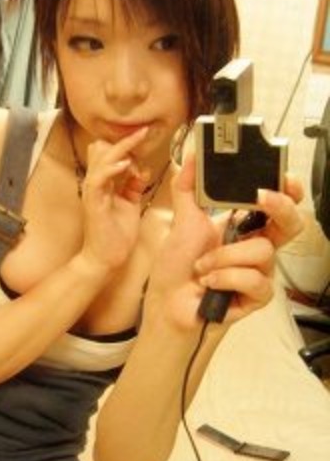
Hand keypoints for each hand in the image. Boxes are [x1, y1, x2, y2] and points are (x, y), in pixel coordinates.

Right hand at [79, 127, 148, 270]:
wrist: (105, 258)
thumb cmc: (116, 235)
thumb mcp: (130, 205)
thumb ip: (133, 187)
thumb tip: (143, 170)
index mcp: (104, 183)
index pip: (111, 153)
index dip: (127, 142)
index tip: (144, 132)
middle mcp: (96, 183)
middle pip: (103, 149)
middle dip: (125, 141)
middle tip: (143, 133)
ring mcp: (92, 191)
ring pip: (100, 158)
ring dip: (121, 152)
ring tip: (136, 153)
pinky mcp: (93, 202)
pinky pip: (98, 179)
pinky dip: (111, 169)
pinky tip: (125, 165)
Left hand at [142, 153, 303, 333]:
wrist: (168, 305)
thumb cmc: (176, 267)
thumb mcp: (181, 221)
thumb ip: (187, 187)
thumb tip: (191, 155)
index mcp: (242, 226)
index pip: (276, 204)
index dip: (287, 190)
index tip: (284, 178)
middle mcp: (255, 246)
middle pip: (291, 223)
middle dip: (280, 208)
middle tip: (262, 199)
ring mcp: (260, 271)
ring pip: (263, 252)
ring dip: (224, 257)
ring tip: (202, 266)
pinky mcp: (258, 296)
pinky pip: (255, 280)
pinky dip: (226, 278)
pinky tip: (209, 283)